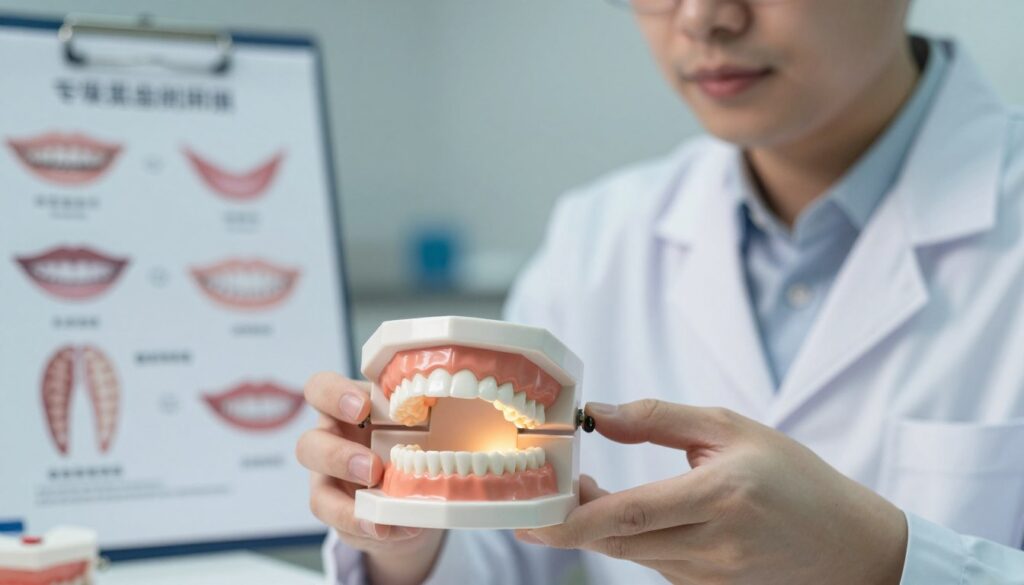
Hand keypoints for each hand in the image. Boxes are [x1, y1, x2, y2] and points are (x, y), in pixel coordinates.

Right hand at [296, 372, 444, 584]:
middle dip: (339, 455)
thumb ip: (428, 418)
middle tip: (373, 467)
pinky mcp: (332, 506)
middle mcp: (331, 438)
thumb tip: (457, 415)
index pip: (321, 389)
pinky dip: (360, 520)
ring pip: (315, 487)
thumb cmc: (415, 448)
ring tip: (377, 491)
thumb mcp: (424, 428)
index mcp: (350, 407)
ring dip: (345, 488)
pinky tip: (385, 526)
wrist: (409, 502)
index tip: (364, 407)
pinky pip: (332, 514)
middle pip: (308, 441)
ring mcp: (326, 475)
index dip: (334, 395)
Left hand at [518, 400, 907, 584]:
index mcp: (719, 496)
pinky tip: (620, 510)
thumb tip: (598, 413)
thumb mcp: (731, 428)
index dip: (572, 517)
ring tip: (576, 488)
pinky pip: (650, 561)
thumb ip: (659, 418)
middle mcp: (712, 543)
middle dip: (567, 521)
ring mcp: (709, 573)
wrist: (847, 542)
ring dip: (594, 525)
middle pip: (617, 540)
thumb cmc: (793, 477)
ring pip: (629, 553)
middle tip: (539, 491)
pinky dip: (625, 536)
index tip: (532, 508)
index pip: (629, 514)